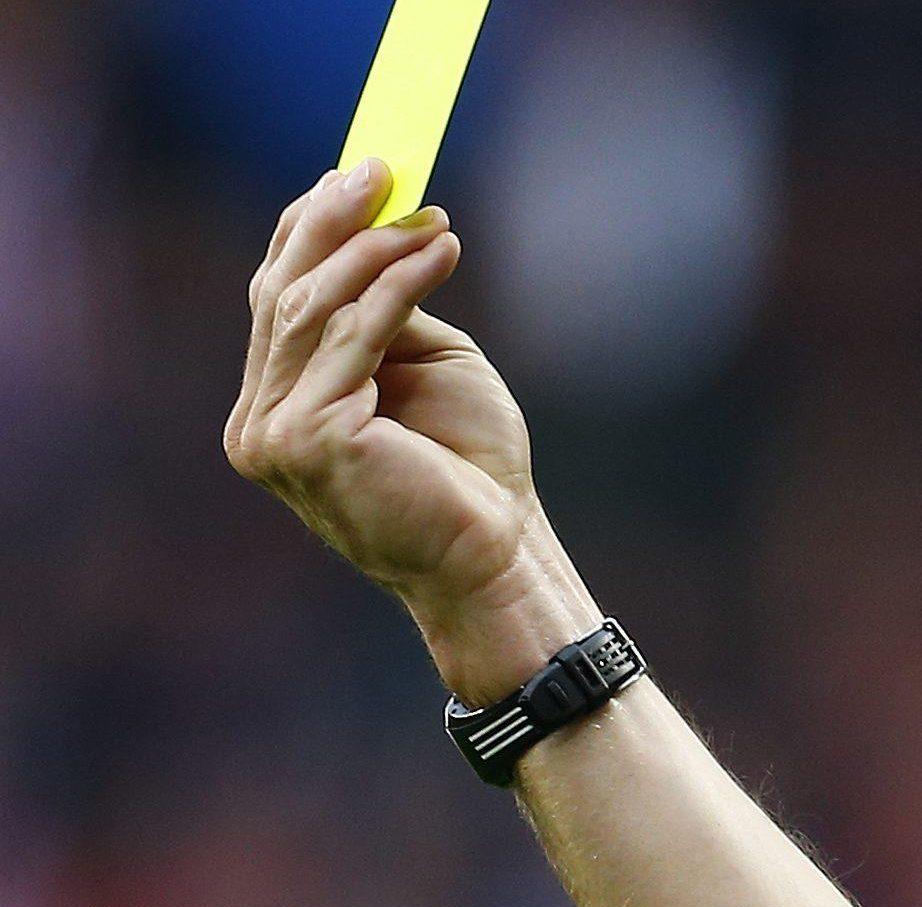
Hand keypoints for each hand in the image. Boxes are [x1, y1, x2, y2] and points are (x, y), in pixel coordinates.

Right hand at [226, 159, 599, 702]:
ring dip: (372, 250)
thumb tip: (377, 235)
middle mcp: (257, 422)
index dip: (309, 232)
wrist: (496, 553)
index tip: (357, 176)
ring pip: (311, 309)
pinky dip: (396, 286)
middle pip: (281, 294)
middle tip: (380, 169)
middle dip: (330, 223)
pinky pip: (352, 337)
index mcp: (275, 407)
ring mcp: (273, 434)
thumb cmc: (470, 471)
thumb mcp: (423, 368)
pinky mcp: (309, 438)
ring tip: (428, 217)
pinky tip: (435, 253)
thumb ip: (385, 313)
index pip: (276, 301)